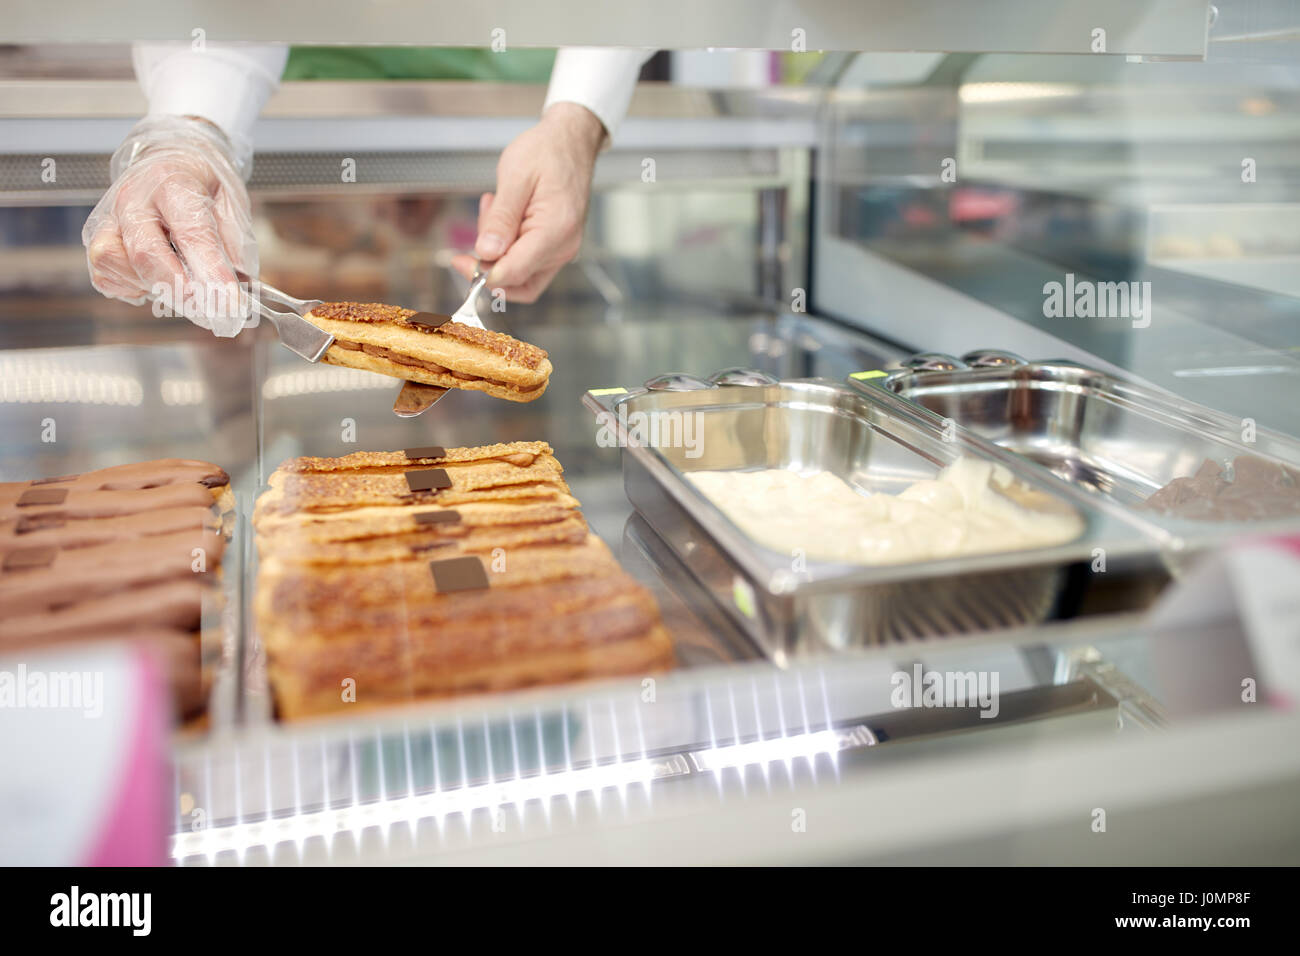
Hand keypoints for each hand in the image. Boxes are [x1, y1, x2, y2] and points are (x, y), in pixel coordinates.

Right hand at [82, 116, 256, 336]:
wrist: (169, 160)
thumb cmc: (203, 186)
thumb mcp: (231, 203)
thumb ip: (234, 244)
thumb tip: (240, 286)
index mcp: (172, 183)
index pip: (191, 233)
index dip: (211, 272)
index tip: (231, 303)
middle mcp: (133, 198)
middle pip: (146, 254)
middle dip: (181, 291)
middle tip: (212, 312)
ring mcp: (109, 218)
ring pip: (115, 263)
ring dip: (152, 287)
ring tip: (184, 288)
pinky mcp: (98, 238)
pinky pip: (105, 274)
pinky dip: (130, 288)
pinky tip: (155, 283)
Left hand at [452, 102, 604, 303]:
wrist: (571, 140)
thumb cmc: (547, 152)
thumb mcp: (515, 178)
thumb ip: (501, 219)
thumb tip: (486, 252)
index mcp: (555, 231)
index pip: (515, 271)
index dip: (483, 274)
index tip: (460, 261)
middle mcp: (563, 247)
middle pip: (518, 279)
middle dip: (490, 263)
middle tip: (476, 231)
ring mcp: (561, 248)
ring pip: (521, 272)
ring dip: (499, 250)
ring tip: (493, 209)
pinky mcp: (556, 245)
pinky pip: (527, 259)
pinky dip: (508, 245)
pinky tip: (504, 216)